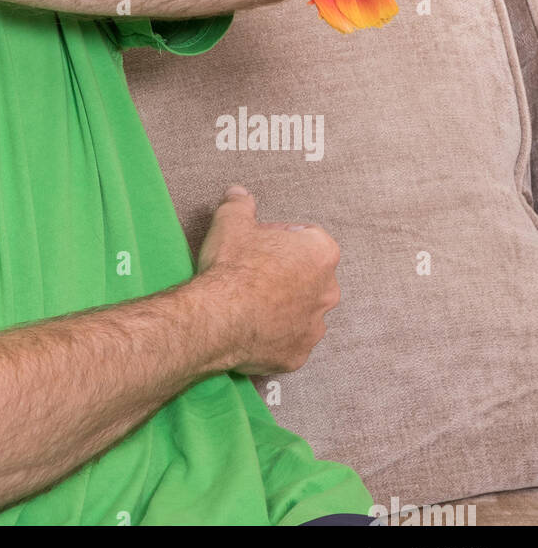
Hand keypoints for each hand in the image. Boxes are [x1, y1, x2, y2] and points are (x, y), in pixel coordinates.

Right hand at [195, 185, 341, 375]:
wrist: (220, 317)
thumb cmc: (233, 266)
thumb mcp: (231, 221)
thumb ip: (240, 203)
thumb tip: (238, 193)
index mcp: (320, 252)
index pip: (307, 237)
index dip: (281, 237)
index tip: (260, 242)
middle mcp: (328, 291)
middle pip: (309, 275)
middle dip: (286, 273)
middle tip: (254, 270)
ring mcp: (315, 326)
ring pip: (302, 310)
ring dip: (283, 305)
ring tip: (250, 301)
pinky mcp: (299, 354)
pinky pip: (289, 340)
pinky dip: (275, 335)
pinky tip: (251, 326)